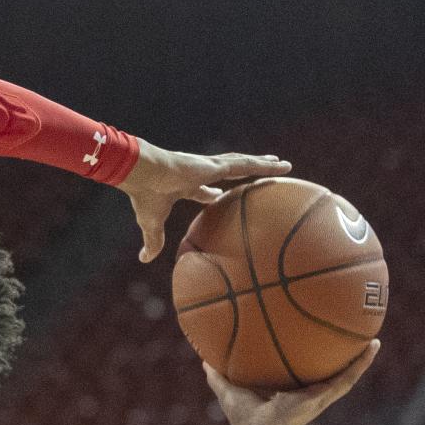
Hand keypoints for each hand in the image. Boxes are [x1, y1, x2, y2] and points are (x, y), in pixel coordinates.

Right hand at [119, 140, 291, 261]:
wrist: (143, 174)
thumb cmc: (146, 196)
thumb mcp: (151, 223)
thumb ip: (153, 241)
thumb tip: (143, 260)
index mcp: (185, 185)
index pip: (202, 189)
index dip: (210, 193)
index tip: (218, 195)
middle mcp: (200, 172)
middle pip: (229, 171)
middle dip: (243, 171)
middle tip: (258, 171)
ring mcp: (211, 167)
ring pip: (244, 165)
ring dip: (263, 164)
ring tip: (281, 163)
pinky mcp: (217, 165)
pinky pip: (248, 165)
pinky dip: (265, 165)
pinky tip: (281, 164)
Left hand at [205, 341, 379, 424]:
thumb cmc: (244, 417)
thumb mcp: (228, 387)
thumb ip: (216, 373)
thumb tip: (202, 358)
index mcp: (289, 391)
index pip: (302, 373)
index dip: (309, 359)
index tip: (315, 342)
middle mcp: (308, 393)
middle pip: (326, 371)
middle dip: (337, 356)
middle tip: (348, 335)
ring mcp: (319, 395)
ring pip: (345, 374)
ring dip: (360, 358)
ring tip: (373, 338)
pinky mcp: (325, 396)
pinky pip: (348, 377)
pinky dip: (362, 362)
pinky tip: (373, 345)